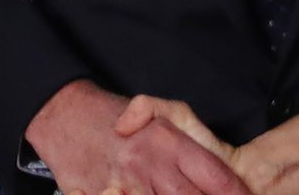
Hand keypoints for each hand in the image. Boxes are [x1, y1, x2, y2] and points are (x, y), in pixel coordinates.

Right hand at [26, 81, 247, 194]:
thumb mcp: (164, 111)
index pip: (214, 177)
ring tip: (176, 192)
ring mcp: (124, 186)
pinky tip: (136, 194)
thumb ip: (195, 137)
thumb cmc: (115, 116)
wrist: (64, 116)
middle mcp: (150, 167)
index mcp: (170, 143)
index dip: (233, 193)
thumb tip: (223, 174)